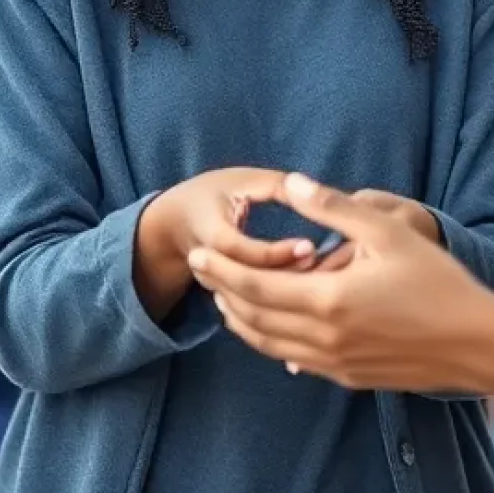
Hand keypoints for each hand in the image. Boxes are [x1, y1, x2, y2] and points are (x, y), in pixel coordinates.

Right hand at [134, 167, 312, 321]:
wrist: (173, 224)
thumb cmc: (213, 194)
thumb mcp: (241, 180)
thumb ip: (276, 186)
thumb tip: (314, 192)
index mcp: (209, 232)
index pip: (241, 251)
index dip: (276, 252)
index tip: (310, 246)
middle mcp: (207, 267)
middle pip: (248, 285)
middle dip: (287, 279)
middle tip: (320, 266)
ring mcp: (213, 288)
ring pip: (252, 305)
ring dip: (287, 298)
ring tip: (320, 281)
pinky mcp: (223, 301)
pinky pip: (253, 311)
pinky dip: (280, 307)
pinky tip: (309, 296)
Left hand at [189, 172, 493, 389]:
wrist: (476, 343)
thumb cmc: (437, 281)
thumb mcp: (387, 231)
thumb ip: (333, 207)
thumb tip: (291, 182)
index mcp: (327, 300)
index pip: (254, 287)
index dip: (220, 270)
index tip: (195, 254)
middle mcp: (323, 338)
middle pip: (253, 319)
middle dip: (222, 294)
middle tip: (201, 273)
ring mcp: (335, 363)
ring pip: (270, 345)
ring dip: (242, 322)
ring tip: (225, 299)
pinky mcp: (350, 377)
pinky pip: (296, 361)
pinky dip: (272, 342)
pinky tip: (270, 331)